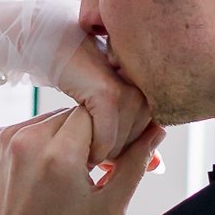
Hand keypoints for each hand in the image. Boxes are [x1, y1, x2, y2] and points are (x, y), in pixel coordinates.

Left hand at [0, 104, 164, 214]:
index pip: (99, 112)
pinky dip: (43, 142)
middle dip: (91, 135)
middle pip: (76, 113)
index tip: (111, 157)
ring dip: (67, 137)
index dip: (111, 132)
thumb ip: (135, 165)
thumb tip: (155, 130)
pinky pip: (31, 127)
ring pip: (53, 118)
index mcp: (59, 154)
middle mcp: (29, 138)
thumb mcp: (109, 208)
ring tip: (66, 174)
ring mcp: (7, 137)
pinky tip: (44, 173)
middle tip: (95, 166)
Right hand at [51, 27, 151, 163]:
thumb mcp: (110, 111)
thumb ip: (133, 136)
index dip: (127, 154)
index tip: (108, 158)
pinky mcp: (109, 94)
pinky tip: (83, 147)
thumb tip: (157, 166)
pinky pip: (107, 136)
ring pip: (123, 144)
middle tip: (92, 151)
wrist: (57, 48)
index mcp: (152, 93)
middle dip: (115, 155)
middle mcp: (147, 91)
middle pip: (137, 145)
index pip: (149, 141)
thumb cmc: (81, 78)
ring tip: (85, 148)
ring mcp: (130, 91)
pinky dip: (95, 147)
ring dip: (103, 154)